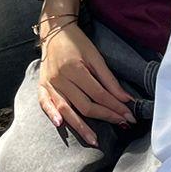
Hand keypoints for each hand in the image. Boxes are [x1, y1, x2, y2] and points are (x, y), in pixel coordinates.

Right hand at [35, 18, 134, 144]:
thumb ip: (109, 79)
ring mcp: (49, 83)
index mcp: (75, 69)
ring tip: (94, 140)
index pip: (99, 94)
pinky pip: (44, 102)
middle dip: (105, 116)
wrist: (54, 31)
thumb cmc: (77, 43)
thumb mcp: (95, 56)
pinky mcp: (41, 85)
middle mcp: (61, 78)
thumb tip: (126, 99)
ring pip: (67, 109)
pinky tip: (60, 125)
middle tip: (121, 124)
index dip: (115, 107)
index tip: (129, 115)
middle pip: (85, 105)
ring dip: (81, 126)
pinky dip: (51, 113)